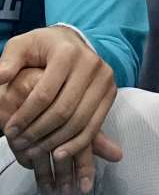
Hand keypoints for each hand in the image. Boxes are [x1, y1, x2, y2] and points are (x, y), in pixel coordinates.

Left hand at [0, 27, 121, 193]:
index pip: (44, 93)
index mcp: (67, 53)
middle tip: (20, 144)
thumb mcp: (22, 46)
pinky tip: (59, 153)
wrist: (73, 42)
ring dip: (56, 141)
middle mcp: (91, 65)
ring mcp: (105, 80)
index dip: (25, 116)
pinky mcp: (111, 92)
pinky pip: (95, 124)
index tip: (8, 131)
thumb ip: (8, 62)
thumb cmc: (43, 47)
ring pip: (80, 120)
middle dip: (39, 132)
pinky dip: (78, 143)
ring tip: (36, 151)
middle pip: (64, 110)